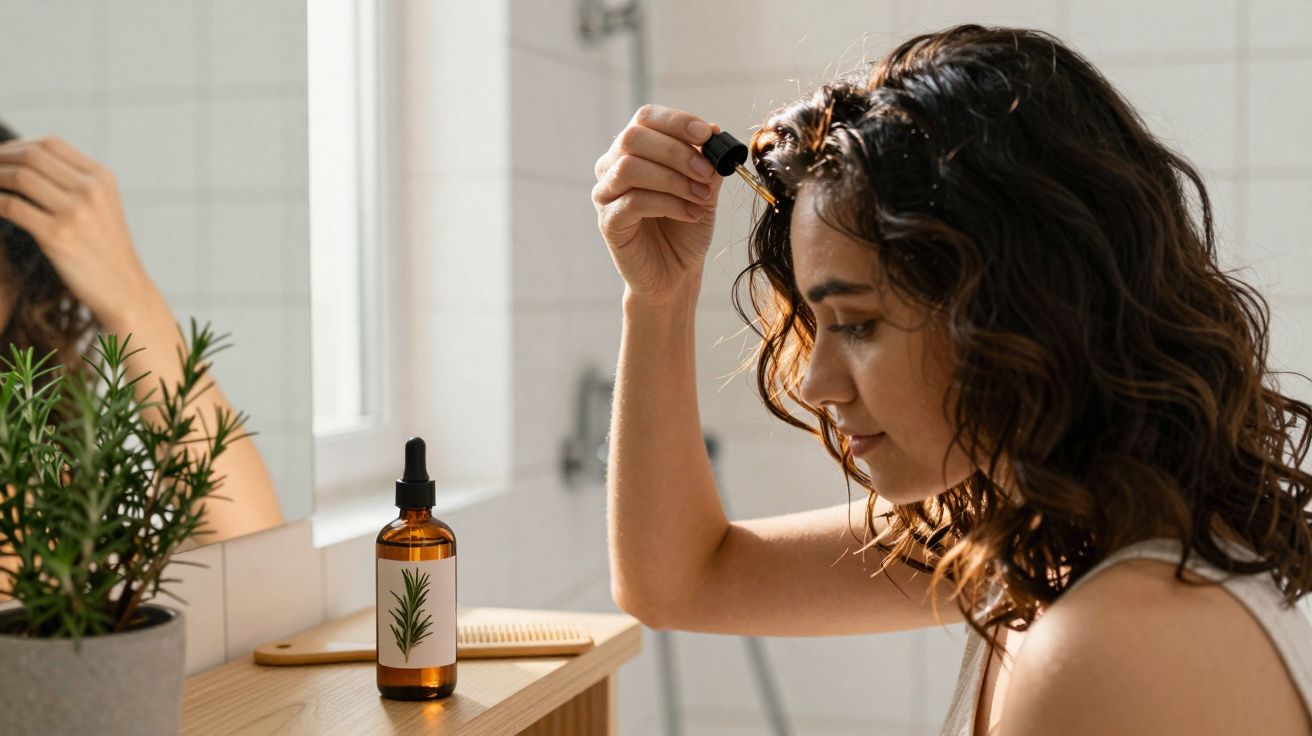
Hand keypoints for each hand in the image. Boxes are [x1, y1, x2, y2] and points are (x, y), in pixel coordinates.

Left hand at [0, 136, 155, 327]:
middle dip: (0, 158)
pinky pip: (12, 207)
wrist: (123, 289)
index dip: (17, 145)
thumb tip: (27, 160)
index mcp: (102, 178)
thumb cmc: (105, 249)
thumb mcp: (102, 207)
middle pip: (32, 156)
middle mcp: (90, 190)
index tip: (2, 157)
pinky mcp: (57, 236)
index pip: (50, 143)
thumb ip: (76, 182)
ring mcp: (75, 212)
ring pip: (19, 178)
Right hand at [592, 105, 724, 303]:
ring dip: (673, 179)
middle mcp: (613, 166)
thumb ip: (706, 162)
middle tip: (706, 173)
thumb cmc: (686, 228)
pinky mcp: (608, 222)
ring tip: (700, 197)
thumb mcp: (704, 189)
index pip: (646, 117)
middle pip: (633, 138)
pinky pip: (633, 202)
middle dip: (676, 152)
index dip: (676, 121)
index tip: (706, 135)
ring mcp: (606, 194)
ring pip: (630, 168)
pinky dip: (668, 204)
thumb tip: (714, 132)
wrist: (677, 273)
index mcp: (635, 150)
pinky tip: (690, 214)